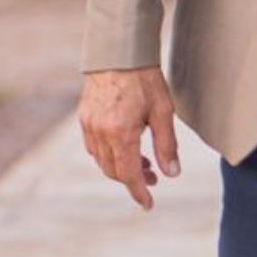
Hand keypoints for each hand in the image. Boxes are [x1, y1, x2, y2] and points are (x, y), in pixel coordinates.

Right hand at [79, 66, 181, 209]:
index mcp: (121, 133)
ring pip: (103, 161)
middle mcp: (100, 133)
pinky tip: (125, 146)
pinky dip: (110, 154)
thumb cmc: (145, 78)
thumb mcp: (163, 110)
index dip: (139, 191)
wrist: (119, 51)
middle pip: (114, 171)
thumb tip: (171, 173)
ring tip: (143, 162)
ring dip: (121, 167)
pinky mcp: (84, 118)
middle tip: (153, 177)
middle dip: (133, 179)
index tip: (148, 204)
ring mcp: (89, 126)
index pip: (128, 174)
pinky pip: (94, 147)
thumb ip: (166, 144)